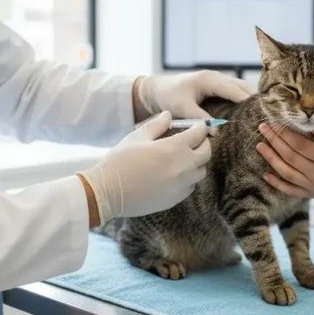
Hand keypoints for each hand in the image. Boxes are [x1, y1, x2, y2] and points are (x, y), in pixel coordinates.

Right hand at [79, 111, 209, 223]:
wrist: (108, 192)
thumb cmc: (120, 160)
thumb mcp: (137, 137)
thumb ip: (157, 125)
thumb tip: (169, 115)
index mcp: (174, 147)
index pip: (199, 134)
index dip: (200, 128)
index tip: (197, 127)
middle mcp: (183, 167)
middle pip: (206, 153)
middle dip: (202, 144)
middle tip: (194, 141)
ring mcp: (181, 185)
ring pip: (200, 171)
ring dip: (196, 163)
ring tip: (184, 159)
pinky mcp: (175, 199)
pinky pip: (190, 186)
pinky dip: (188, 179)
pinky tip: (175, 175)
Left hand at [135, 70, 255, 120]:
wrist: (156, 90)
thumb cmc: (168, 96)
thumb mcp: (182, 108)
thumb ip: (200, 119)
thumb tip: (217, 131)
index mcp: (210, 79)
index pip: (235, 90)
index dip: (249, 102)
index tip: (261, 114)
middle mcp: (217, 78)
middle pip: (243, 88)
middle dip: (254, 101)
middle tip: (266, 117)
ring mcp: (217, 81)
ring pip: (240, 89)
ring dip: (249, 101)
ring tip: (260, 117)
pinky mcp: (216, 88)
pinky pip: (234, 93)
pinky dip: (242, 101)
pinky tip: (247, 115)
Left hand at [256, 123, 313, 198]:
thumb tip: (310, 124)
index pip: (299, 144)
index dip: (285, 132)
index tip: (275, 122)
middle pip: (289, 156)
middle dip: (274, 140)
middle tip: (262, 127)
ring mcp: (313, 186)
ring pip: (286, 173)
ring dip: (271, 159)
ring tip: (260, 146)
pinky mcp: (312, 194)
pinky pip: (291, 190)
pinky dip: (277, 183)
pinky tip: (266, 175)